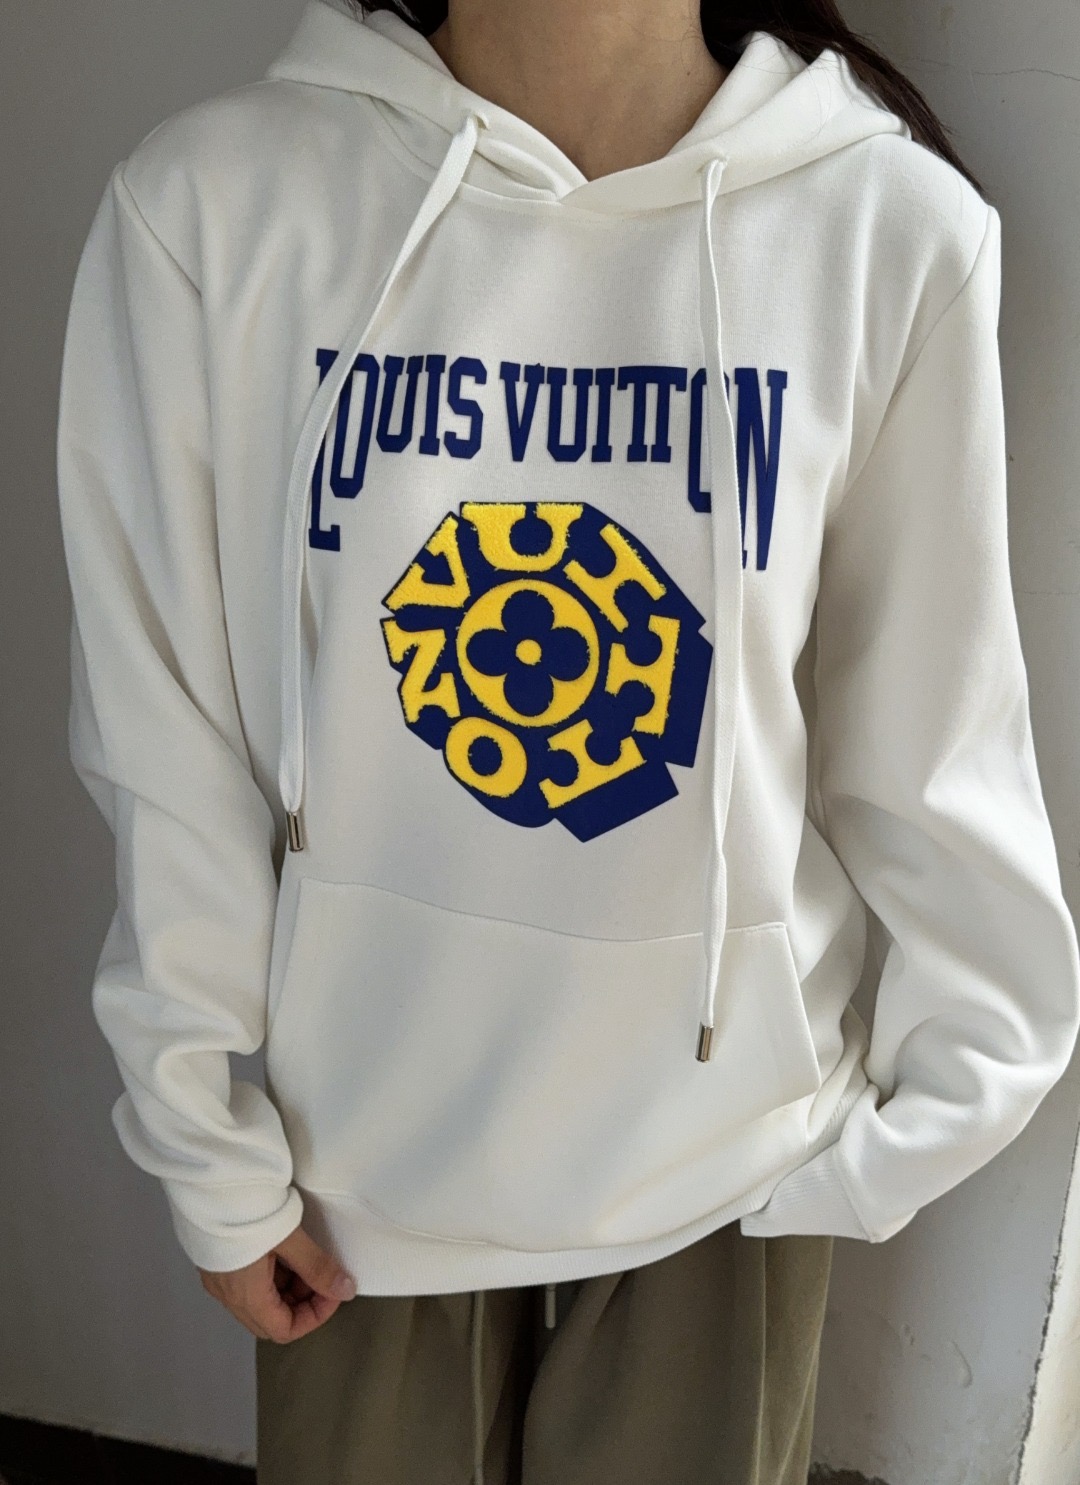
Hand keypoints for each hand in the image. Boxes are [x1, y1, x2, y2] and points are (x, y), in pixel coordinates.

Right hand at [199, 1224, 356, 1342]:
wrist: (210, 1180)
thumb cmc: (248, 1209)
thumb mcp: (289, 1237)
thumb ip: (318, 1267)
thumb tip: (345, 1290)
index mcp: (245, 1296)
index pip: (284, 1331)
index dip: (314, 1317)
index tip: (332, 1291)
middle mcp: (227, 1294)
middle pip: (270, 1319)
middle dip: (302, 1303)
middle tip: (320, 1275)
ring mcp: (219, 1278)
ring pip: (259, 1301)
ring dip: (287, 1288)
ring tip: (305, 1258)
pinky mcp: (216, 1261)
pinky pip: (247, 1283)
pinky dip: (271, 1276)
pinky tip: (283, 1250)